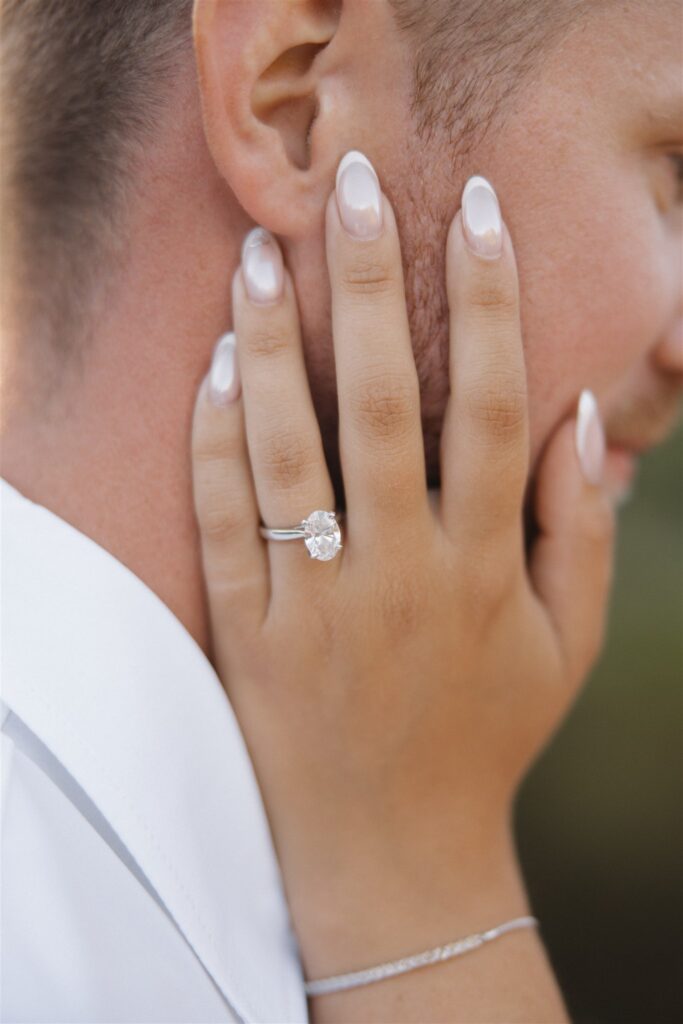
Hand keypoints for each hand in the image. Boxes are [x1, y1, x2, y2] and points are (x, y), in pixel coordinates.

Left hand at [191, 156, 613, 1019]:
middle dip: (370, 286)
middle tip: (350, 186)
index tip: (478, 211)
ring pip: (286, 452)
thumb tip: (578, 418)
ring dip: (268, 347)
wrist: (394, 854)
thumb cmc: (487, 738)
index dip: (491, 303)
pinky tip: (209, 374)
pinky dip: (212, 446)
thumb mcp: (568, 645)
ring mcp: (314, 604)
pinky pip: (222, 526)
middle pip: (381, 405)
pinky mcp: (248, 635)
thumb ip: (583, 531)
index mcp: (484, 569)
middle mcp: (399, 573)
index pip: (495, 408)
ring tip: (255, 255)